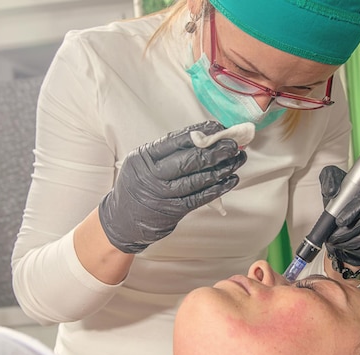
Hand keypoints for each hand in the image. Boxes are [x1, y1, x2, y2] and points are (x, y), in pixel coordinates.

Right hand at [99, 121, 246, 252]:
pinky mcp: (173, 211)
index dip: (199, 133)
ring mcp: (163, 195)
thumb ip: (166, 152)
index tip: (218, 127)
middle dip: (215, 151)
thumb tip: (203, 138)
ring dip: (222, 169)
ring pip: (198, 179)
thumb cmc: (137, 186)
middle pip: (189, 160)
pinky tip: (231, 180)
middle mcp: (152, 176)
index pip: (175, 141)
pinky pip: (200, 198)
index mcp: (143, 158)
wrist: (121, 220)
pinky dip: (218, 189)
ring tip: (237, 160)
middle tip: (234, 144)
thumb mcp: (142, 164)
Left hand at [319, 166, 359, 265]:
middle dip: (350, 231)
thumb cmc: (347, 195)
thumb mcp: (335, 181)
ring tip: (340, 244)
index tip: (339, 222)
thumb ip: (331, 181)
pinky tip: (353, 248)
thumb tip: (331, 191)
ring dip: (356, 243)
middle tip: (333, 238)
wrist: (358, 210)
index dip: (355, 210)